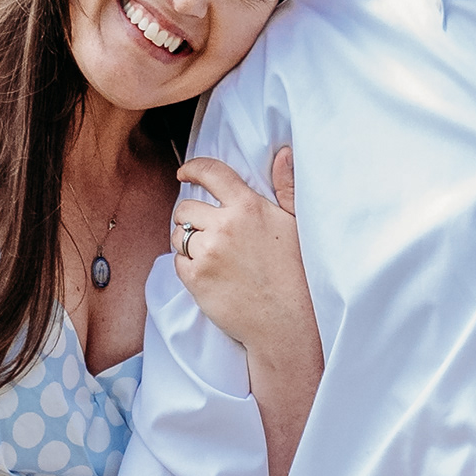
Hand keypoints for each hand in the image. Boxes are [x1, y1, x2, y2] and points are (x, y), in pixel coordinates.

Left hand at [172, 143, 312, 384]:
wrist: (287, 322)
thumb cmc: (298, 273)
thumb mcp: (298, 224)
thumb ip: (287, 186)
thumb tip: (282, 152)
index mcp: (248, 207)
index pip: (211, 173)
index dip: (193, 169)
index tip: (185, 172)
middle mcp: (224, 226)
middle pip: (186, 208)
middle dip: (190, 216)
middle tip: (205, 231)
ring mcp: (208, 253)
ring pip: (178, 235)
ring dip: (186, 241)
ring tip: (209, 255)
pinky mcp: (196, 279)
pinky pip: (178, 262)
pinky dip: (187, 266)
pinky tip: (209, 274)